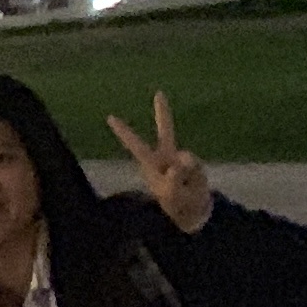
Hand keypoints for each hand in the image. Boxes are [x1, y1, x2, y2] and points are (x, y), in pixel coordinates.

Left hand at [107, 90, 214, 232]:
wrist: (194, 213)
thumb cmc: (176, 203)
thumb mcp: (172, 195)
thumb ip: (175, 178)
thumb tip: (182, 160)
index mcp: (152, 163)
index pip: (136, 145)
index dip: (124, 132)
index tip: (109, 116)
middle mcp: (166, 158)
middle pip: (166, 132)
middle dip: (163, 114)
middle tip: (159, 93)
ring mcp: (183, 160)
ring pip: (187, 159)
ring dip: (186, 175)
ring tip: (183, 190)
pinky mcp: (196, 166)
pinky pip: (196, 168)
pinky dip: (195, 178)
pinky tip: (192, 186)